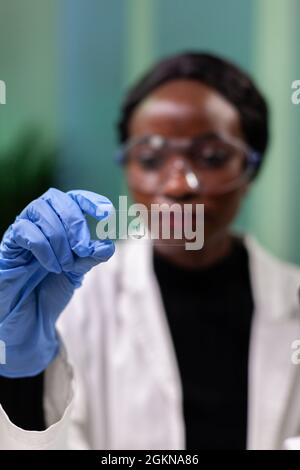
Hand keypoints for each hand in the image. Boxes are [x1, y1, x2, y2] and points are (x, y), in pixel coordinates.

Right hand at [0, 188, 114, 376]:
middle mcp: (39, 222)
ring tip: (66, 265)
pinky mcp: (8, 245)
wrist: (30, 319)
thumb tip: (108, 244)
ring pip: (39, 211)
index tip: (107, 213)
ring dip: (60, 237)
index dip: (89, 200)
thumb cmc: (51, 291)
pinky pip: (24, 231)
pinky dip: (44, 247)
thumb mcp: (77, 272)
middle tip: (83, 248)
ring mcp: (22, 232)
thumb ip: (90, 257)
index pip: (72, 199)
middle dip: (75, 221)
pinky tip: (52, 266)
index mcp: (58, 224)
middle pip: (56, 198)